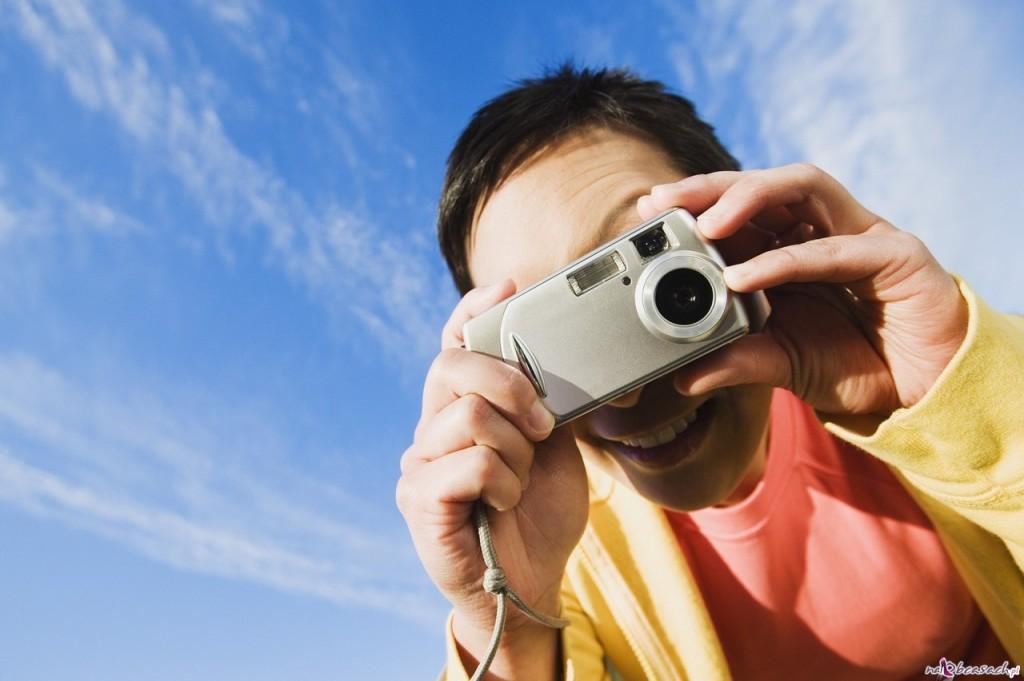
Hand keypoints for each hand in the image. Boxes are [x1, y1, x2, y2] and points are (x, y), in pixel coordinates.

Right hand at [395, 280, 588, 645]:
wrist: (532, 582)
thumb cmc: (538, 514)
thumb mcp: (555, 448)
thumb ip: (547, 404)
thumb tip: (569, 363)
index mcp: (463, 406)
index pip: (454, 343)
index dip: (474, 310)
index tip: (507, 286)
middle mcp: (432, 425)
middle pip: (454, 365)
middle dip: (511, 385)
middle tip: (542, 425)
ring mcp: (419, 460)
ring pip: (470, 416)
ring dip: (517, 451)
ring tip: (520, 482)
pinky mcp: (418, 496)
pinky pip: (472, 463)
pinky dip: (505, 482)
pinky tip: (504, 504)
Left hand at [637, 163, 967, 415]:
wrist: (921, 393)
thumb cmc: (854, 365)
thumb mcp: (782, 363)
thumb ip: (737, 362)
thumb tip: (682, 377)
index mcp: (792, 246)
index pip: (741, 208)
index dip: (695, 201)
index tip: (649, 208)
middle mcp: (823, 229)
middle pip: (764, 185)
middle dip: (710, 187)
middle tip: (664, 200)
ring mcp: (861, 235)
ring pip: (802, 187)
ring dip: (748, 198)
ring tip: (705, 224)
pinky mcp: (897, 255)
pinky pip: (834, 249)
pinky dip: (784, 262)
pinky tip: (743, 278)